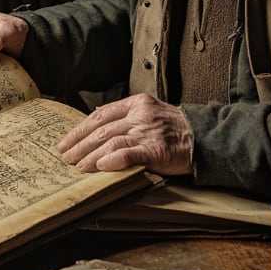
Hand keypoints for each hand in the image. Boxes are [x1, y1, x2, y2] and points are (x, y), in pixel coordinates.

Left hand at [58, 93, 193, 174]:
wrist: (204, 137)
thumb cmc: (175, 128)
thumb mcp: (150, 111)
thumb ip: (125, 115)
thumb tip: (96, 119)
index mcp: (137, 103)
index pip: (100, 115)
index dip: (80, 129)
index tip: (66, 141)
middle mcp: (140, 115)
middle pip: (102, 130)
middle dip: (80, 145)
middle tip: (65, 157)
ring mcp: (148, 132)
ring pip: (111, 142)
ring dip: (91, 156)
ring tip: (78, 166)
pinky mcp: (157, 150)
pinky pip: (130, 154)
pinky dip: (113, 160)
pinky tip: (101, 166)